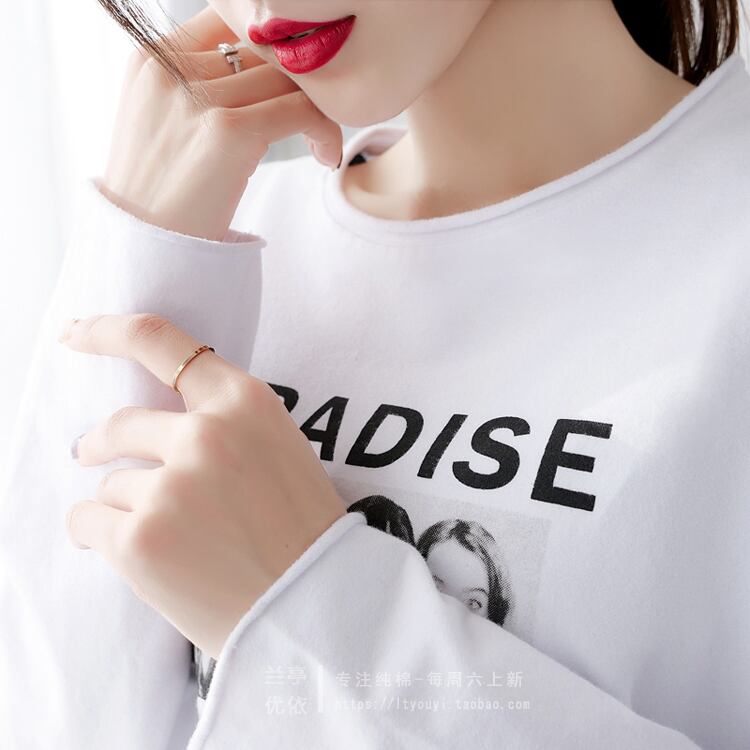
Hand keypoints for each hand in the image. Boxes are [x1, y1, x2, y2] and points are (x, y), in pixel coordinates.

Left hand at [59, 313, 346, 660]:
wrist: (314, 605)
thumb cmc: (300, 528)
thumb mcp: (277, 448)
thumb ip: (222, 423)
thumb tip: (150, 424)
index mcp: (246, 403)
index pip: (159, 341)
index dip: (107, 332)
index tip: (75, 335)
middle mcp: (206, 435)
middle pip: (120, 425)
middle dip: (101, 444)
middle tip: (90, 454)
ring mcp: (171, 487)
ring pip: (109, 483)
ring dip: (125, 505)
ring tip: (166, 536)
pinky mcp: (140, 540)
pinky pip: (87, 521)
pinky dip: (96, 534)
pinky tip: (128, 550)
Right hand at [101, 5, 342, 239]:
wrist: (148, 247)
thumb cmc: (163, 191)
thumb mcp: (164, 119)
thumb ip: (200, 81)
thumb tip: (268, 64)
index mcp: (150, 57)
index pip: (229, 18)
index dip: (269, 49)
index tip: (288, 85)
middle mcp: (169, 67)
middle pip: (263, 49)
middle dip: (298, 83)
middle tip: (312, 119)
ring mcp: (196, 97)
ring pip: (288, 78)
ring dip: (318, 110)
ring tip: (320, 143)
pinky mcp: (228, 131)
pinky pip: (301, 110)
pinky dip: (325, 130)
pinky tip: (326, 156)